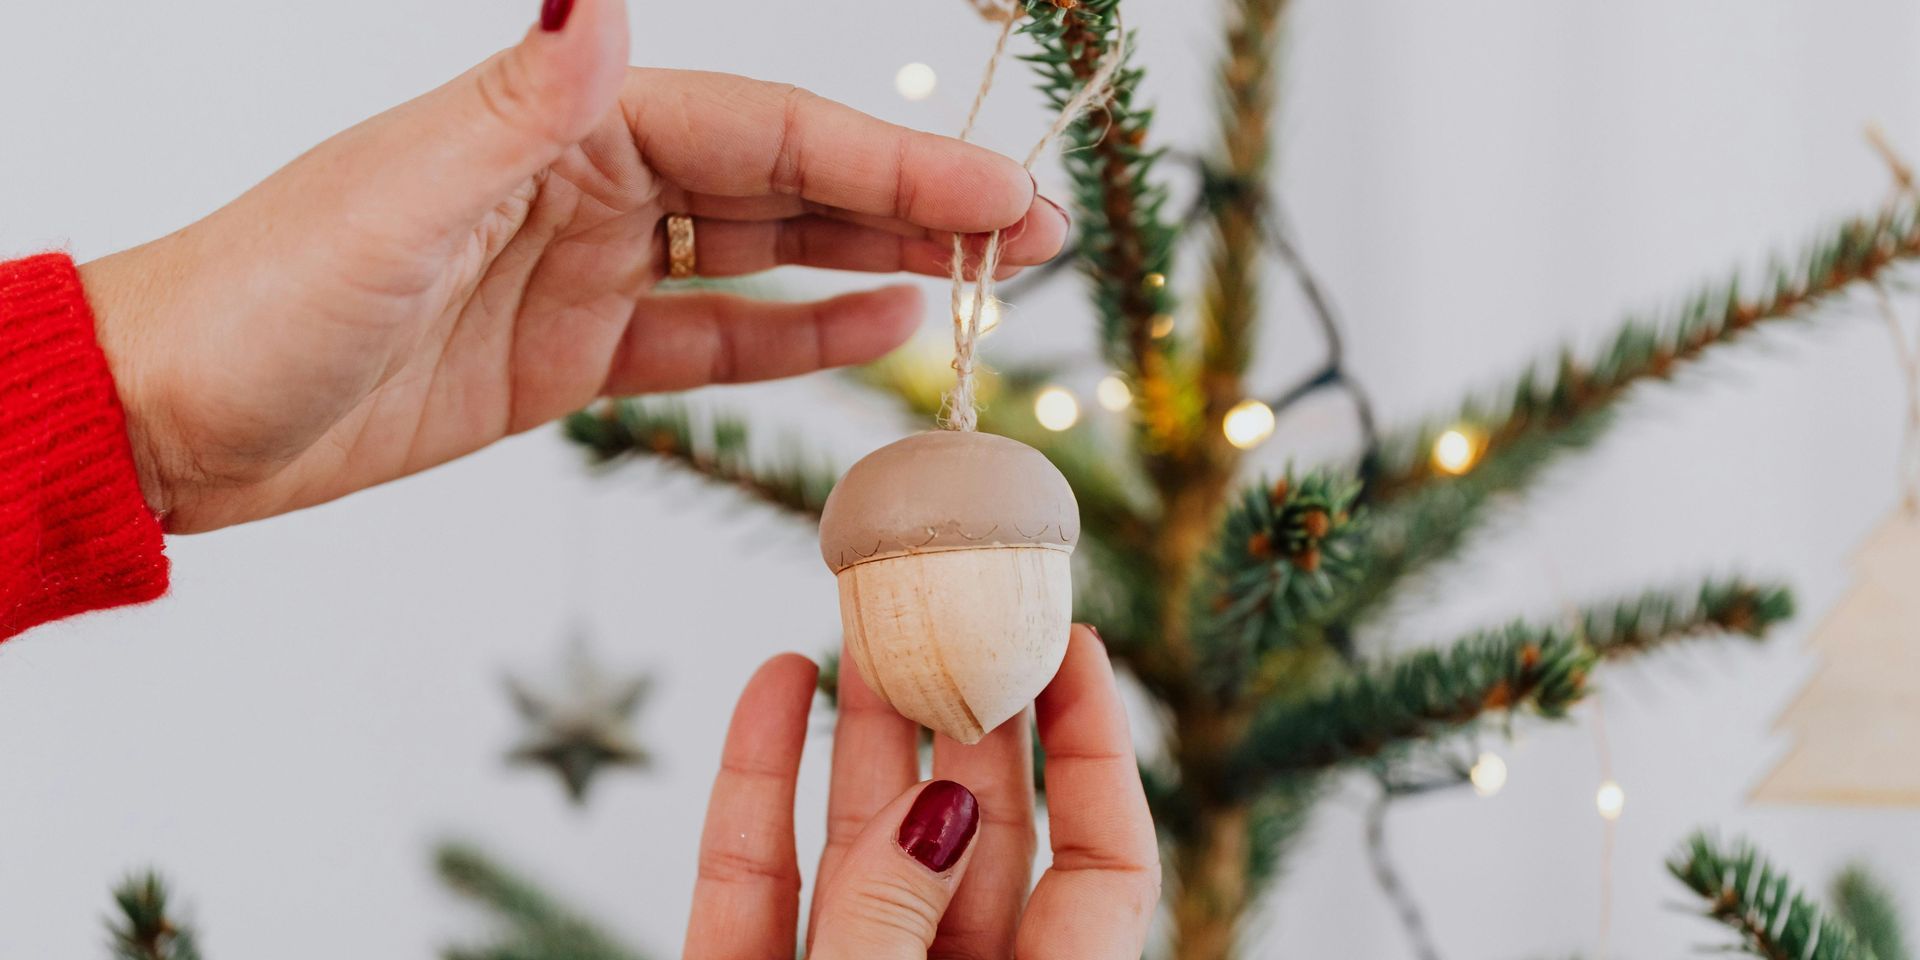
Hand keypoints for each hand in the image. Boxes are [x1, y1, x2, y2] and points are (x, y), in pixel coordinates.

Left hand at [80, 0, 1066, 532]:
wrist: (179, 414)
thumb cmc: (263, 296)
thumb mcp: (397, 200)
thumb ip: (520, 108)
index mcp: (565, 127)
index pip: (764, 133)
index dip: (888, 163)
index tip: (994, 190)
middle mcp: (590, 184)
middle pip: (787, 184)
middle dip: (914, 203)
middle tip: (1032, 230)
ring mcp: (589, 271)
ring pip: (765, 258)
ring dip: (875, 262)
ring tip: (985, 276)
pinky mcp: (573, 357)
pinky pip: (711, 340)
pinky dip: (795, 336)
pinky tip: (876, 329)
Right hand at [683, 626, 1160, 958]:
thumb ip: (895, 924)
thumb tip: (936, 806)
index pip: (1104, 865)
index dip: (1097, 748)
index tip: (1072, 640)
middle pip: (982, 836)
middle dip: (968, 714)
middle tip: (957, 608)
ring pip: (862, 847)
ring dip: (861, 730)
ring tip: (862, 626)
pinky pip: (752, 882)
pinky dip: (757, 785)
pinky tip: (771, 688)